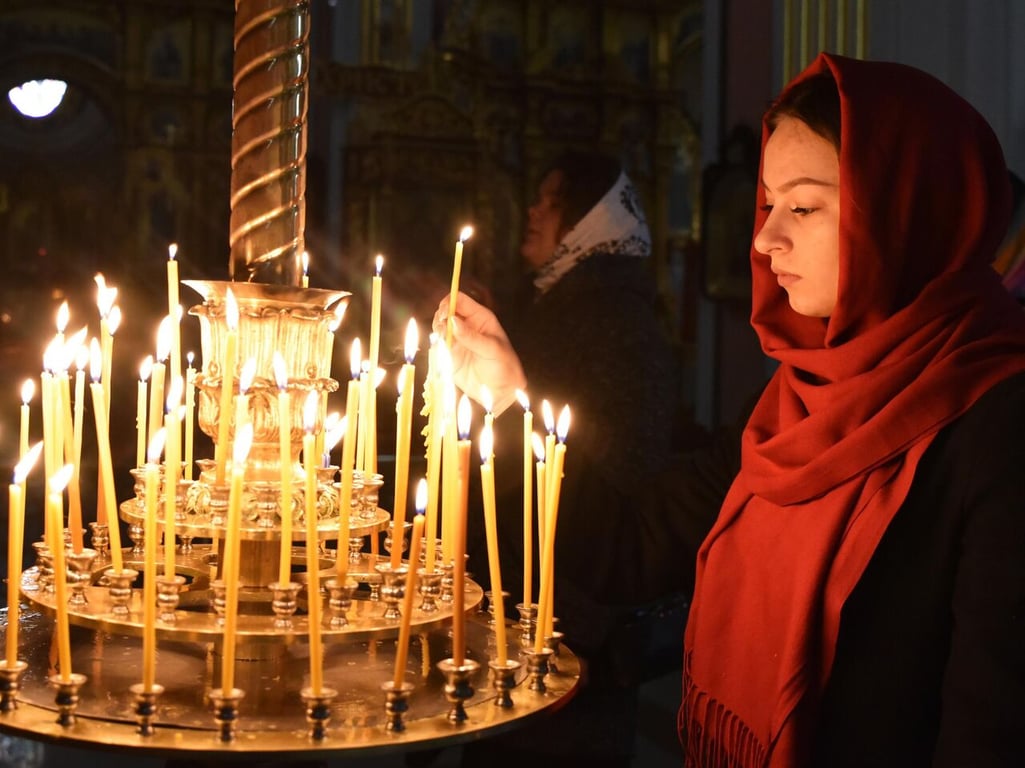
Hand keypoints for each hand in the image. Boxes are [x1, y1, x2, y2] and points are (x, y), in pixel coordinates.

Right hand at [432, 292, 526, 413]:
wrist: (500, 392)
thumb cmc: (504, 366)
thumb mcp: (492, 349)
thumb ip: (471, 336)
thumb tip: (452, 321)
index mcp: (479, 318)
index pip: (459, 301)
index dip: (448, 303)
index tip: (444, 315)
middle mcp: (466, 326)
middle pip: (444, 312)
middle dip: (440, 319)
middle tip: (443, 332)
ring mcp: (456, 340)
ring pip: (438, 328)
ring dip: (437, 333)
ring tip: (445, 344)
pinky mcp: (449, 355)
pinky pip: (436, 346)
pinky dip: (435, 348)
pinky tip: (443, 353)